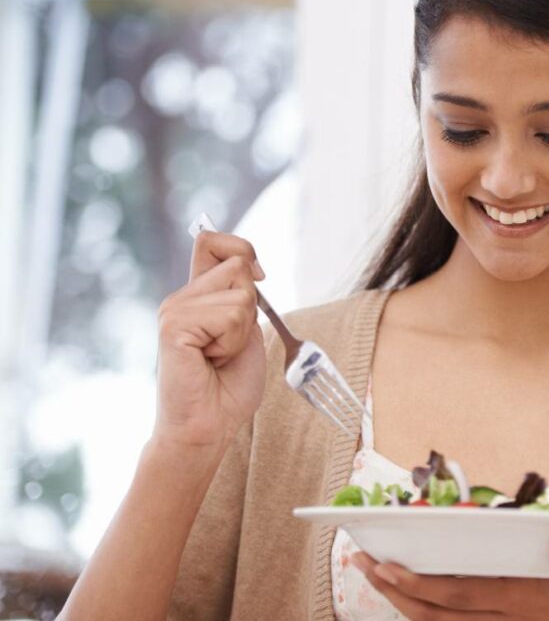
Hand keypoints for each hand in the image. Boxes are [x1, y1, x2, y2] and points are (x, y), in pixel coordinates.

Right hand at [154, 230, 266, 451]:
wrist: (209, 426)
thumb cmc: (228, 386)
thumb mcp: (245, 330)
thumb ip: (242, 296)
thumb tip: (250, 264)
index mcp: (196, 294)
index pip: (211, 240)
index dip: (242, 249)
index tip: (258, 278)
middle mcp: (180, 297)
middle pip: (238, 263)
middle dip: (251, 305)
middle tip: (229, 343)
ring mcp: (173, 309)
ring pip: (240, 292)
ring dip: (243, 330)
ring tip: (219, 355)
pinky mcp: (173, 326)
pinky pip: (229, 315)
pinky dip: (233, 342)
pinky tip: (210, 360)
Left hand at [353, 541, 548, 619]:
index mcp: (526, 604)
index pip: (462, 595)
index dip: (420, 583)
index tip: (387, 564)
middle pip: (437, 614)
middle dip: (396, 590)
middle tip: (362, 561)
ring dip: (402, 602)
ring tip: (374, 573)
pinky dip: (424, 613)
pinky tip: (407, 595)